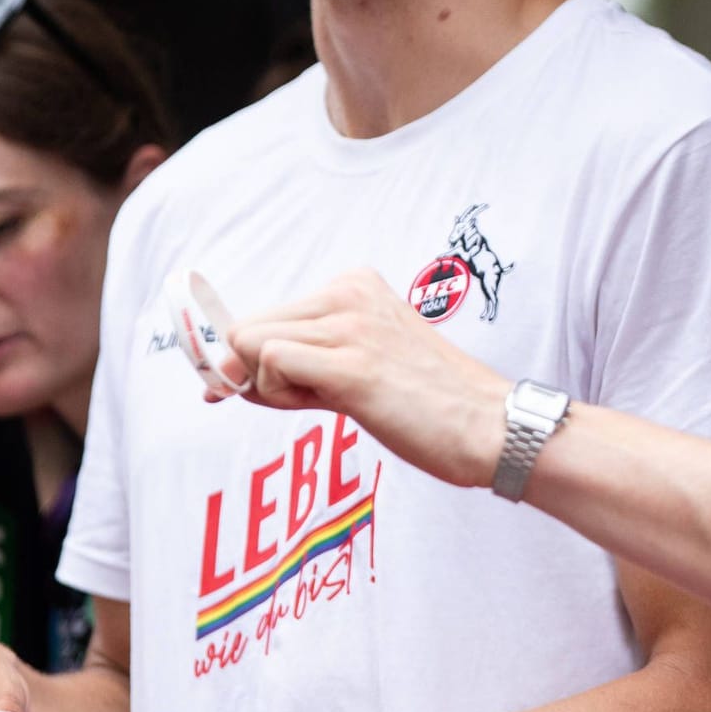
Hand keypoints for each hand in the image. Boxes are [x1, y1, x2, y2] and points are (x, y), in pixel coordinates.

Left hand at [220, 269, 512, 489]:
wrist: (487, 426)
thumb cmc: (426, 403)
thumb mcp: (360, 362)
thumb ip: (299, 361)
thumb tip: (222, 375)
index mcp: (354, 285)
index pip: (265, 316)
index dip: (256, 361)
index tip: (271, 390)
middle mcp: (348, 293)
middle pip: (246, 328)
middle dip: (258, 374)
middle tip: (313, 399)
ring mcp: (350, 325)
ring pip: (250, 343)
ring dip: (269, 387)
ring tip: (329, 402)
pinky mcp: (351, 365)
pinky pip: (270, 363)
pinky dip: (278, 394)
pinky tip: (328, 406)